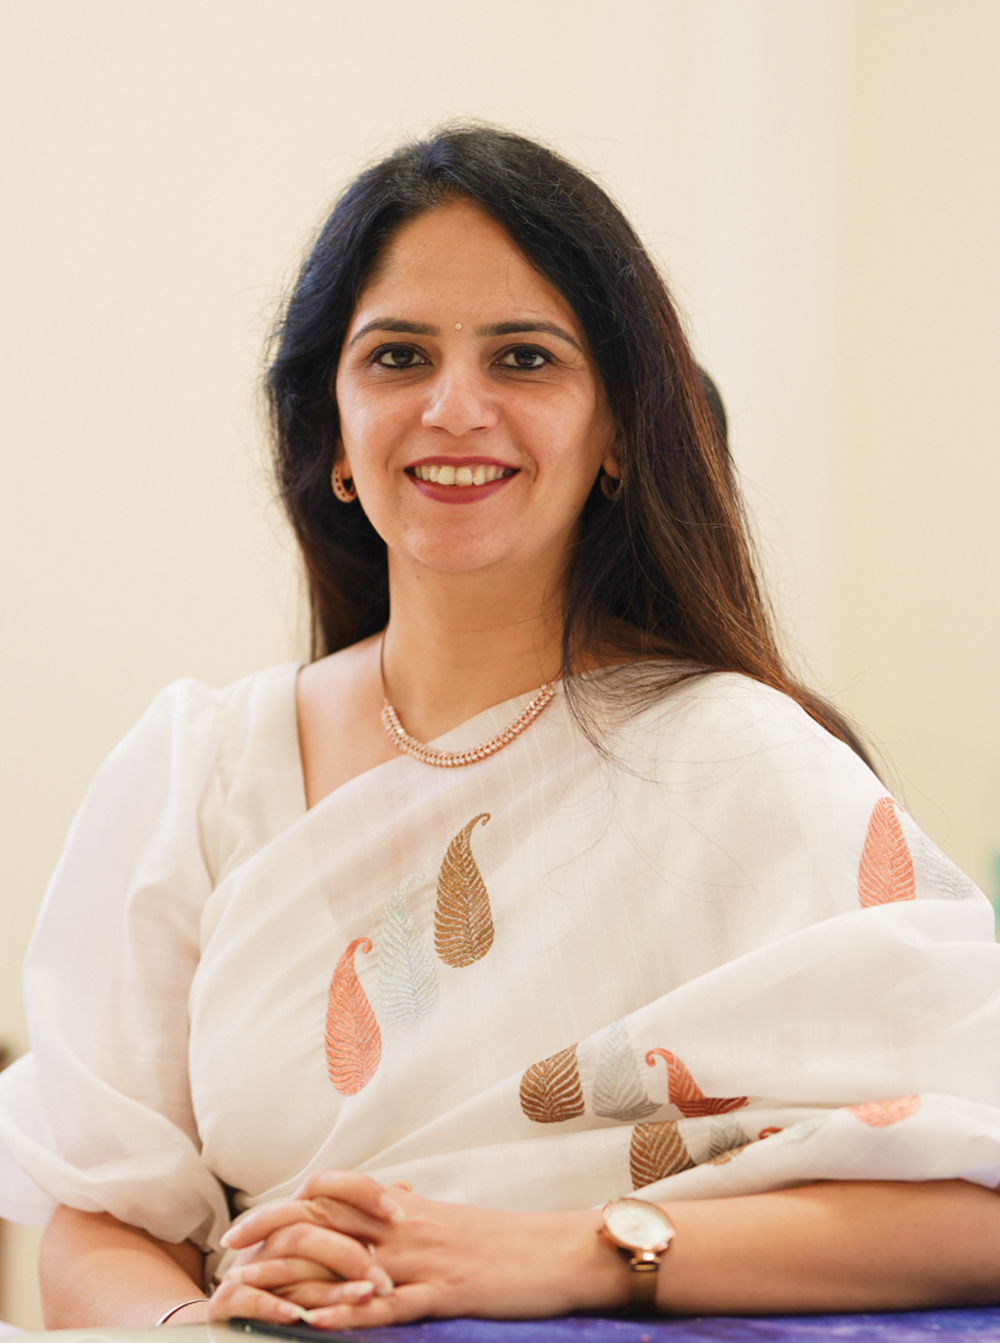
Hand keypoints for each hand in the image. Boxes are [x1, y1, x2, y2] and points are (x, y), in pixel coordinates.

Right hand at [209, 1171, 402, 1324]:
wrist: (234, 1319)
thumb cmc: (293, 1279)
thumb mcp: (330, 1250)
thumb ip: (365, 1220)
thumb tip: (407, 1187)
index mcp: (296, 1217)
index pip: (327, 1186)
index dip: (363, 1193)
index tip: (401, 1213)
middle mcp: (270, 1236)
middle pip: (310, 1226)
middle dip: (352, 1253)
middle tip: (388, 1282)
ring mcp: (246, 1267)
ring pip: (286, 1263)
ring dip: (327, 1286)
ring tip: (363, 1298)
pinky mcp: (225, 1301)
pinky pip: (245, 1297)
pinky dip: (272, 1305)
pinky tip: (300, 1317)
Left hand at [212, 1171, 625, 1328]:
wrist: (558, 1251)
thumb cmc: (507, 1242)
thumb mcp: (451, 1223)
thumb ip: (412, 1219)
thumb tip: (385, 1210)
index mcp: (406, 1208)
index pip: (332, 1194)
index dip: (283, 1207)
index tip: (245, 1227)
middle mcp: (405, 1227)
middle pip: (324, 1221)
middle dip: (269, 1237)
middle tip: (228, 1256)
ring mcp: (423, 1260)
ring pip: (344, 1262)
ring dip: (293, 1279)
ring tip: (250, 1292)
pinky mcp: (444, 1293)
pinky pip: (389, 1303)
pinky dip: (349, 1314)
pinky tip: (315, 1323)